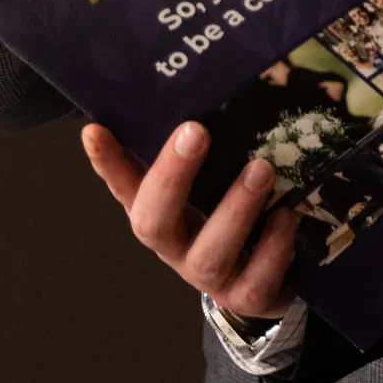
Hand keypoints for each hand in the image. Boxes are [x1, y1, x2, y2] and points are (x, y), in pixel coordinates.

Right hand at [82, 121, 299, 317]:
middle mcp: (176, 246)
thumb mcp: (215, 181)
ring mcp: (210, 276)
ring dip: (234, 208)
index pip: (124, 185)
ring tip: (261, 170)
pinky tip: (288, 216)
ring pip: (209, 253)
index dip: (107, 162)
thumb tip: (209, 86)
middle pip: (153, 222)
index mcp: (161, 213)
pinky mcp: (249, 296)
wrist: (266, 283)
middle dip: (172, 177)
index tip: (94, 128)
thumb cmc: (234, 217)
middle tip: (195, 131)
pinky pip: (257, 280)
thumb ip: (204, 148)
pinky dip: (274, 246)